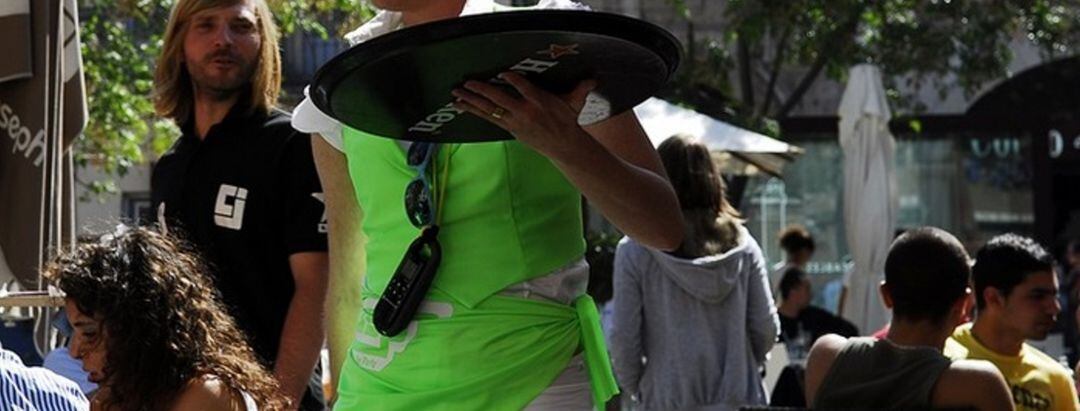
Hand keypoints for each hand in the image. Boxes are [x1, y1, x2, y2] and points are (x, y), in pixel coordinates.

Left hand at [451, 72, 595, 159]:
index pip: (525, 89)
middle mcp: (525, 112)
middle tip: (466, 83)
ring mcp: (515, 122)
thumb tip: (593, 78)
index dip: (514, 81)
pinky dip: (473, 111)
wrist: (564, 146)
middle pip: (501, 100)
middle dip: (482, 91)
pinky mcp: (510, 128)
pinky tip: (460, 106)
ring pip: (490, 110)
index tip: (503, 73)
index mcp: (541, 102)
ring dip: (471, 101)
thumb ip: (581, 89)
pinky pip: (488, 118)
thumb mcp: (575, 103)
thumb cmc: (568, 120)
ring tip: (455, 94)